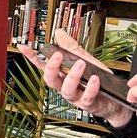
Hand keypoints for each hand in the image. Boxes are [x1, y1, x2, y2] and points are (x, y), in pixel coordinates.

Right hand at [21, 29, 135, 128]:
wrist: (113, 100)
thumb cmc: (97, 81)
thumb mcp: (86, 60)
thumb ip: (71, 48)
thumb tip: (59, 33)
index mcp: (62, 76)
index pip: (43, 66)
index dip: (32, 58)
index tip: (24, 48)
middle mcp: (65, 87)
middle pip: (50, 80)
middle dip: (52, 67)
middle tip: (58, 55)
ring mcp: (75, 96)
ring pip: (66, 90)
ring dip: (72, 76)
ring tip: (81, 64)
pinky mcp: (87, 103)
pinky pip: (86, 97)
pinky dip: (90, 88)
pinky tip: (94, 79)